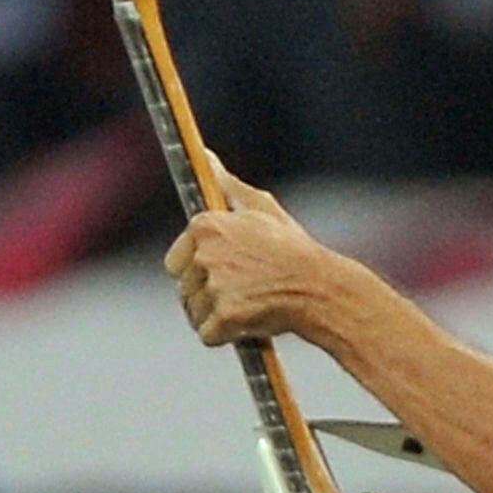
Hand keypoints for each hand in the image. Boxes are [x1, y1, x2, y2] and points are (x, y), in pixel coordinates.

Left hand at [163, 176, 332, 349]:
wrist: (318, 288)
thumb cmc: (291, 248)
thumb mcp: (261, 207)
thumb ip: (226, 185)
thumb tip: (204, 156)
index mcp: (205, 226)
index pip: (175, 262)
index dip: (198, 272)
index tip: (222, 273)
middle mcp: (204, 255)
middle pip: (185, 290)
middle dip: (208, 297)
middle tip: (241, 292)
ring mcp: (214, 288)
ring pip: (195, 314)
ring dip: (216, 318)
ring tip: (247, 306)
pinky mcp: (224, 317)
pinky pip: (208, 335)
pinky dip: (226, 336)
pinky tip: (247, 322)